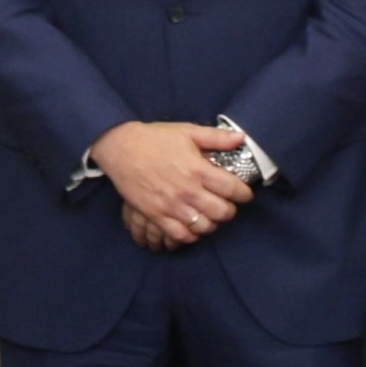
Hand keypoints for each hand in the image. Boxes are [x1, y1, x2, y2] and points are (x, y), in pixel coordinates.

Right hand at [92, 120, 243, 244]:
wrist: (121, 148)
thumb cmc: (155, 138)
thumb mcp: (188, 131)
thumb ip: (217, 137)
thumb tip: (242, 138)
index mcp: (199, 169)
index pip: (233, 189)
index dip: (244, 194)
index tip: (244, 194)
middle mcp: (188, 190)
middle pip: (222, 212)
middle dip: (230, 210)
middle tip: (228, 205)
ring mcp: (172, 205)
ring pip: (204, 226)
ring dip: (212, 223)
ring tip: (210, 216)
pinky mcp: (156, 215)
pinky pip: (180, 235)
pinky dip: (190, 235)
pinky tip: (192, 226)